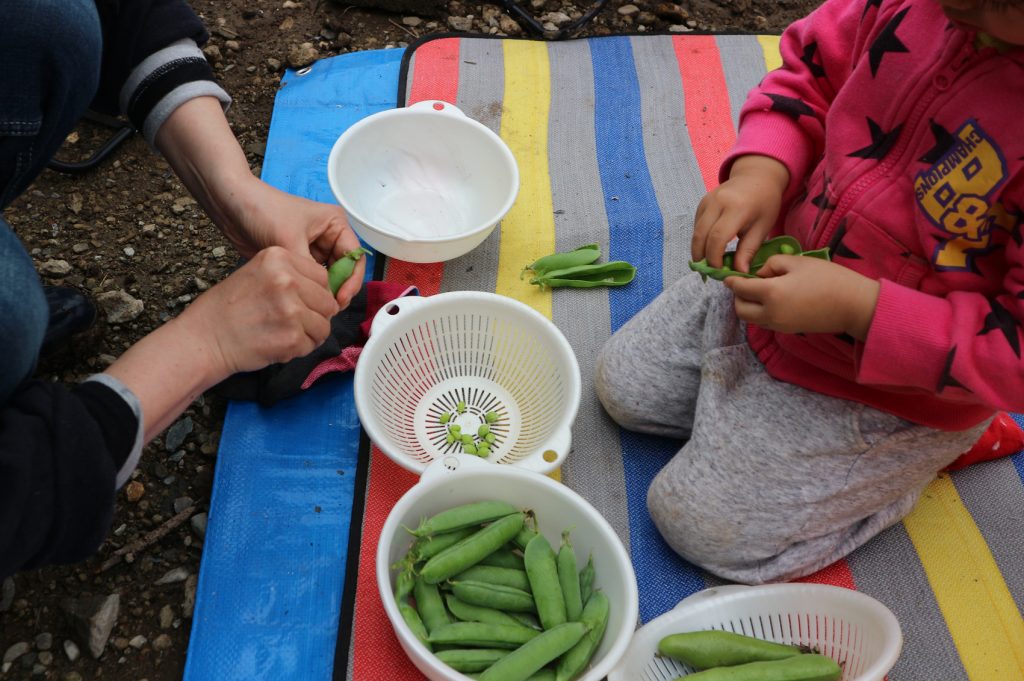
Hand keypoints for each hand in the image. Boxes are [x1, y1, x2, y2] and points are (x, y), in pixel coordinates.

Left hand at [154, 97, 365, 308]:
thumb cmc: (263, 211)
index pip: (355, 257)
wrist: (231, 205)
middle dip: (337, 290)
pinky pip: (310, 280)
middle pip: (344, 271)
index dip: (351, 281)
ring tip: (314, 308)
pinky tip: (303, 302)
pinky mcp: (297, 260)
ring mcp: (313, 249)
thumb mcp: (290, 241)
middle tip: (327, 310)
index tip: (339, 300)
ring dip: (323, 292)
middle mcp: (328, 237)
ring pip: (327, 278)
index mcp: (335, 225)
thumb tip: (323, 298)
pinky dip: (309, 291)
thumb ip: (310, 270)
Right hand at [180, 246, 339, 375]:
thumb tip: (324, 290)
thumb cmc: (226, 309)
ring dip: (309, 334)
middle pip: (328, 301)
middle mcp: (287, 280)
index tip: (303, 302)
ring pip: (324, 325)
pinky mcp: (292, 337)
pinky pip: (312, 344)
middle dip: (316, 315)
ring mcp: (291, 309)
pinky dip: (300, 349)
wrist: (204, 339)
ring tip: (284, 333)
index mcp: (279, 258)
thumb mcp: (256, 273)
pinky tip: (278, 344)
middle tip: (293, 322)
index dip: (316, 293)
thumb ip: (290, 275)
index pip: (322, 276)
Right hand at [692, 155, 789, 271]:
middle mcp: (718, 203)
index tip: (719, 271)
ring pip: (696, 232)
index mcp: (736, 208)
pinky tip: (709, 248)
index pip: (717, 238)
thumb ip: (748, 250)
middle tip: (709, 273)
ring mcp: (707, 201)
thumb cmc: (765, 202)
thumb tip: (739, 272)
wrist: (757, 177)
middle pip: (701, 236)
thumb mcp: (763, 227)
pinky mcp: (702, 203)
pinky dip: (700, 240)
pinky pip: (696, 226)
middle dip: (702, 258)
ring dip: (699, 251)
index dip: (714, 258)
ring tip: (708, 264)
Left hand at [724, 255, 879, 339]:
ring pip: (751, 319)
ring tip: (760, 290)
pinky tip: (774, 299)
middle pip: (740, 309)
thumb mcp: (796, 262)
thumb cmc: (827, 278)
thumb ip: (771, 264)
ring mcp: (779, 325)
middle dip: (737, 297)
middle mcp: (770, 314)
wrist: (853, 304)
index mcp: (770, 294)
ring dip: (749, 306)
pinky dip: (761, 312)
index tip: (727, 275)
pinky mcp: (788, 330)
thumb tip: (759, 274)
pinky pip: (765, 322)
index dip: (731, 280)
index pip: (739, 288)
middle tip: (745, 283)